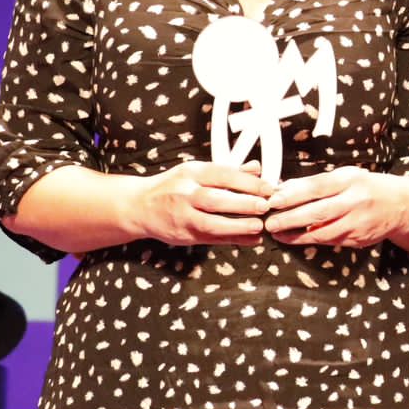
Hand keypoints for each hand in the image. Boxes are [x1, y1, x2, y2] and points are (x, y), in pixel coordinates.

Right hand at [131, 160, 272, 245]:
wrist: (139, 206)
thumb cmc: (173, 187)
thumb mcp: (196, 172)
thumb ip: (228, 172)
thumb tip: (257, 168)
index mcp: (191, 173)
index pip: (222, 175)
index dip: (248, 182)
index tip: (268, 188)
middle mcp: (185, 193)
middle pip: (216, 199)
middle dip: (244, 203)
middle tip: (266, 206)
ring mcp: (182, 216)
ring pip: (212, 223)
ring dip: (238, 226)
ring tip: (259, 226)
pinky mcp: (183, 235)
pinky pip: (211, 239)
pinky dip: (233, 240)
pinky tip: (251, 239)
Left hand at [264, 167, 408, 247]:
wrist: (401, 206)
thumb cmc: (368, 187)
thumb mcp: (346, 176)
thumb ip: (316, 183)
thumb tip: (285, 188)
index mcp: (350, 180)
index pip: (316, 187)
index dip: (292, 195)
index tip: (272, 201)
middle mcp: (355, 201)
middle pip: (317, 212)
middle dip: (289, 219)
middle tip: (269, 223)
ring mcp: (358, 223)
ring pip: (322, 232)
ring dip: (297, 235)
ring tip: (278, 234)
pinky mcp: (359, 239)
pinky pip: (331, 240)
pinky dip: (312, 239)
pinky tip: (298, 238)